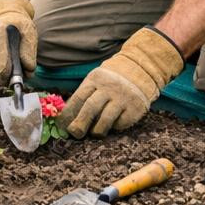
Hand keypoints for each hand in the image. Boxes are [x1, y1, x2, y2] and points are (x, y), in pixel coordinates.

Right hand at [0, 0, 36, 79]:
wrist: (4, 17)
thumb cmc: (18, 26)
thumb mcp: (29, 32)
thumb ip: (29, 50)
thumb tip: (28, 70)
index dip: (5, 67)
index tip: (11, 76)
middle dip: (4, 74)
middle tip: (15, 77)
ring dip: (0, 75)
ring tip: (11, 69)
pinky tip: (2, 66)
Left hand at [60, 27, 182, 138]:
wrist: (141, 70)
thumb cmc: (111, 80)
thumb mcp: (97, 80)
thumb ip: (84, 96)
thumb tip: (67, 119)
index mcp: (95, 79)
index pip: (79, 98)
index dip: (69, 113)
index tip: (62, 125)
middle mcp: (109, 88)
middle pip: (91, 108)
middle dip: (80, 124)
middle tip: (75, 134)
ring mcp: (122, 98)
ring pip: (105, 119)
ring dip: (96, 130)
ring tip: (94, 133)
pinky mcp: (134, 109)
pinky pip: (120, 124)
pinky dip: (114, 127)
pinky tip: (113, 124)